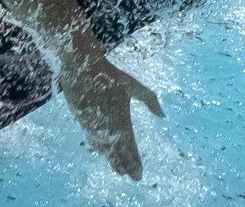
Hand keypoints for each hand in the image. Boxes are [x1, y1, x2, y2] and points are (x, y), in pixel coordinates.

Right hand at [60, 56, 164, 179]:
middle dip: (124, 165)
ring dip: (111, 160)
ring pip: (104, 150)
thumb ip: (149, 100)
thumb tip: (163, 115)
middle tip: (131, 177)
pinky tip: (102, 152)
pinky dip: (100, 149)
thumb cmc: (110, 76)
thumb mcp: (133, 86)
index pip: (130, 148)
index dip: (135, 162)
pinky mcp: (83, 122)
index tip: (139, 174)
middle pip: (117, 153)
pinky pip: (93, 141)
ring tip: (119, 170)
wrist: (82, 69)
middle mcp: (107, 129)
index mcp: (121, 122)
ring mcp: (93, 127)